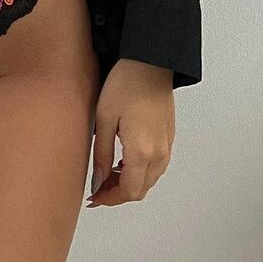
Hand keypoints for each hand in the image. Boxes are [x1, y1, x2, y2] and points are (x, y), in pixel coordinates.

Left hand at [86, 59, 174, 208]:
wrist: (150, 63)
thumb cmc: (126, 84)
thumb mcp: (104, 119)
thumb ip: (101, 154)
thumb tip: (98, 181)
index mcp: (142, 152)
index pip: (128, 192)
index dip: (109, 199)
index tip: (93, 197)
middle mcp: (159, 154)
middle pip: (141, 190)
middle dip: (117, 194)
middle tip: (96, 187)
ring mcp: (167, 146)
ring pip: (149, 180)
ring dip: (129, 183)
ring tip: (106, 173)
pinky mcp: (168, 138)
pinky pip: (156, 167)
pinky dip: (139, 172)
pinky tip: (123, 161)